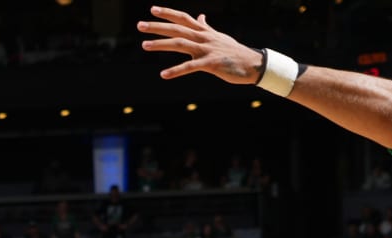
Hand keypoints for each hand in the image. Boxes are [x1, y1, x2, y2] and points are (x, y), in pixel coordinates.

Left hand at [138, 7, 263, 83]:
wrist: (252, 64)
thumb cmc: (233, 51)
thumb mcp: (218, 36)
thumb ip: (206, 27)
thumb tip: (200, 16)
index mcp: (204, 31)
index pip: (183, 18)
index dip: (167, 13)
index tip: (152, 10)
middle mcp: (203, 37)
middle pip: (177, 28)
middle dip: (157, 27)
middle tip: (139, 26)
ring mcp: (206, 49)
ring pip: (180, 43)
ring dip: (160, 44)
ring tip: (144, 45)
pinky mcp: (210, 63)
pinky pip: (189, 67)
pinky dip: (176, 70)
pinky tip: (163, 74)